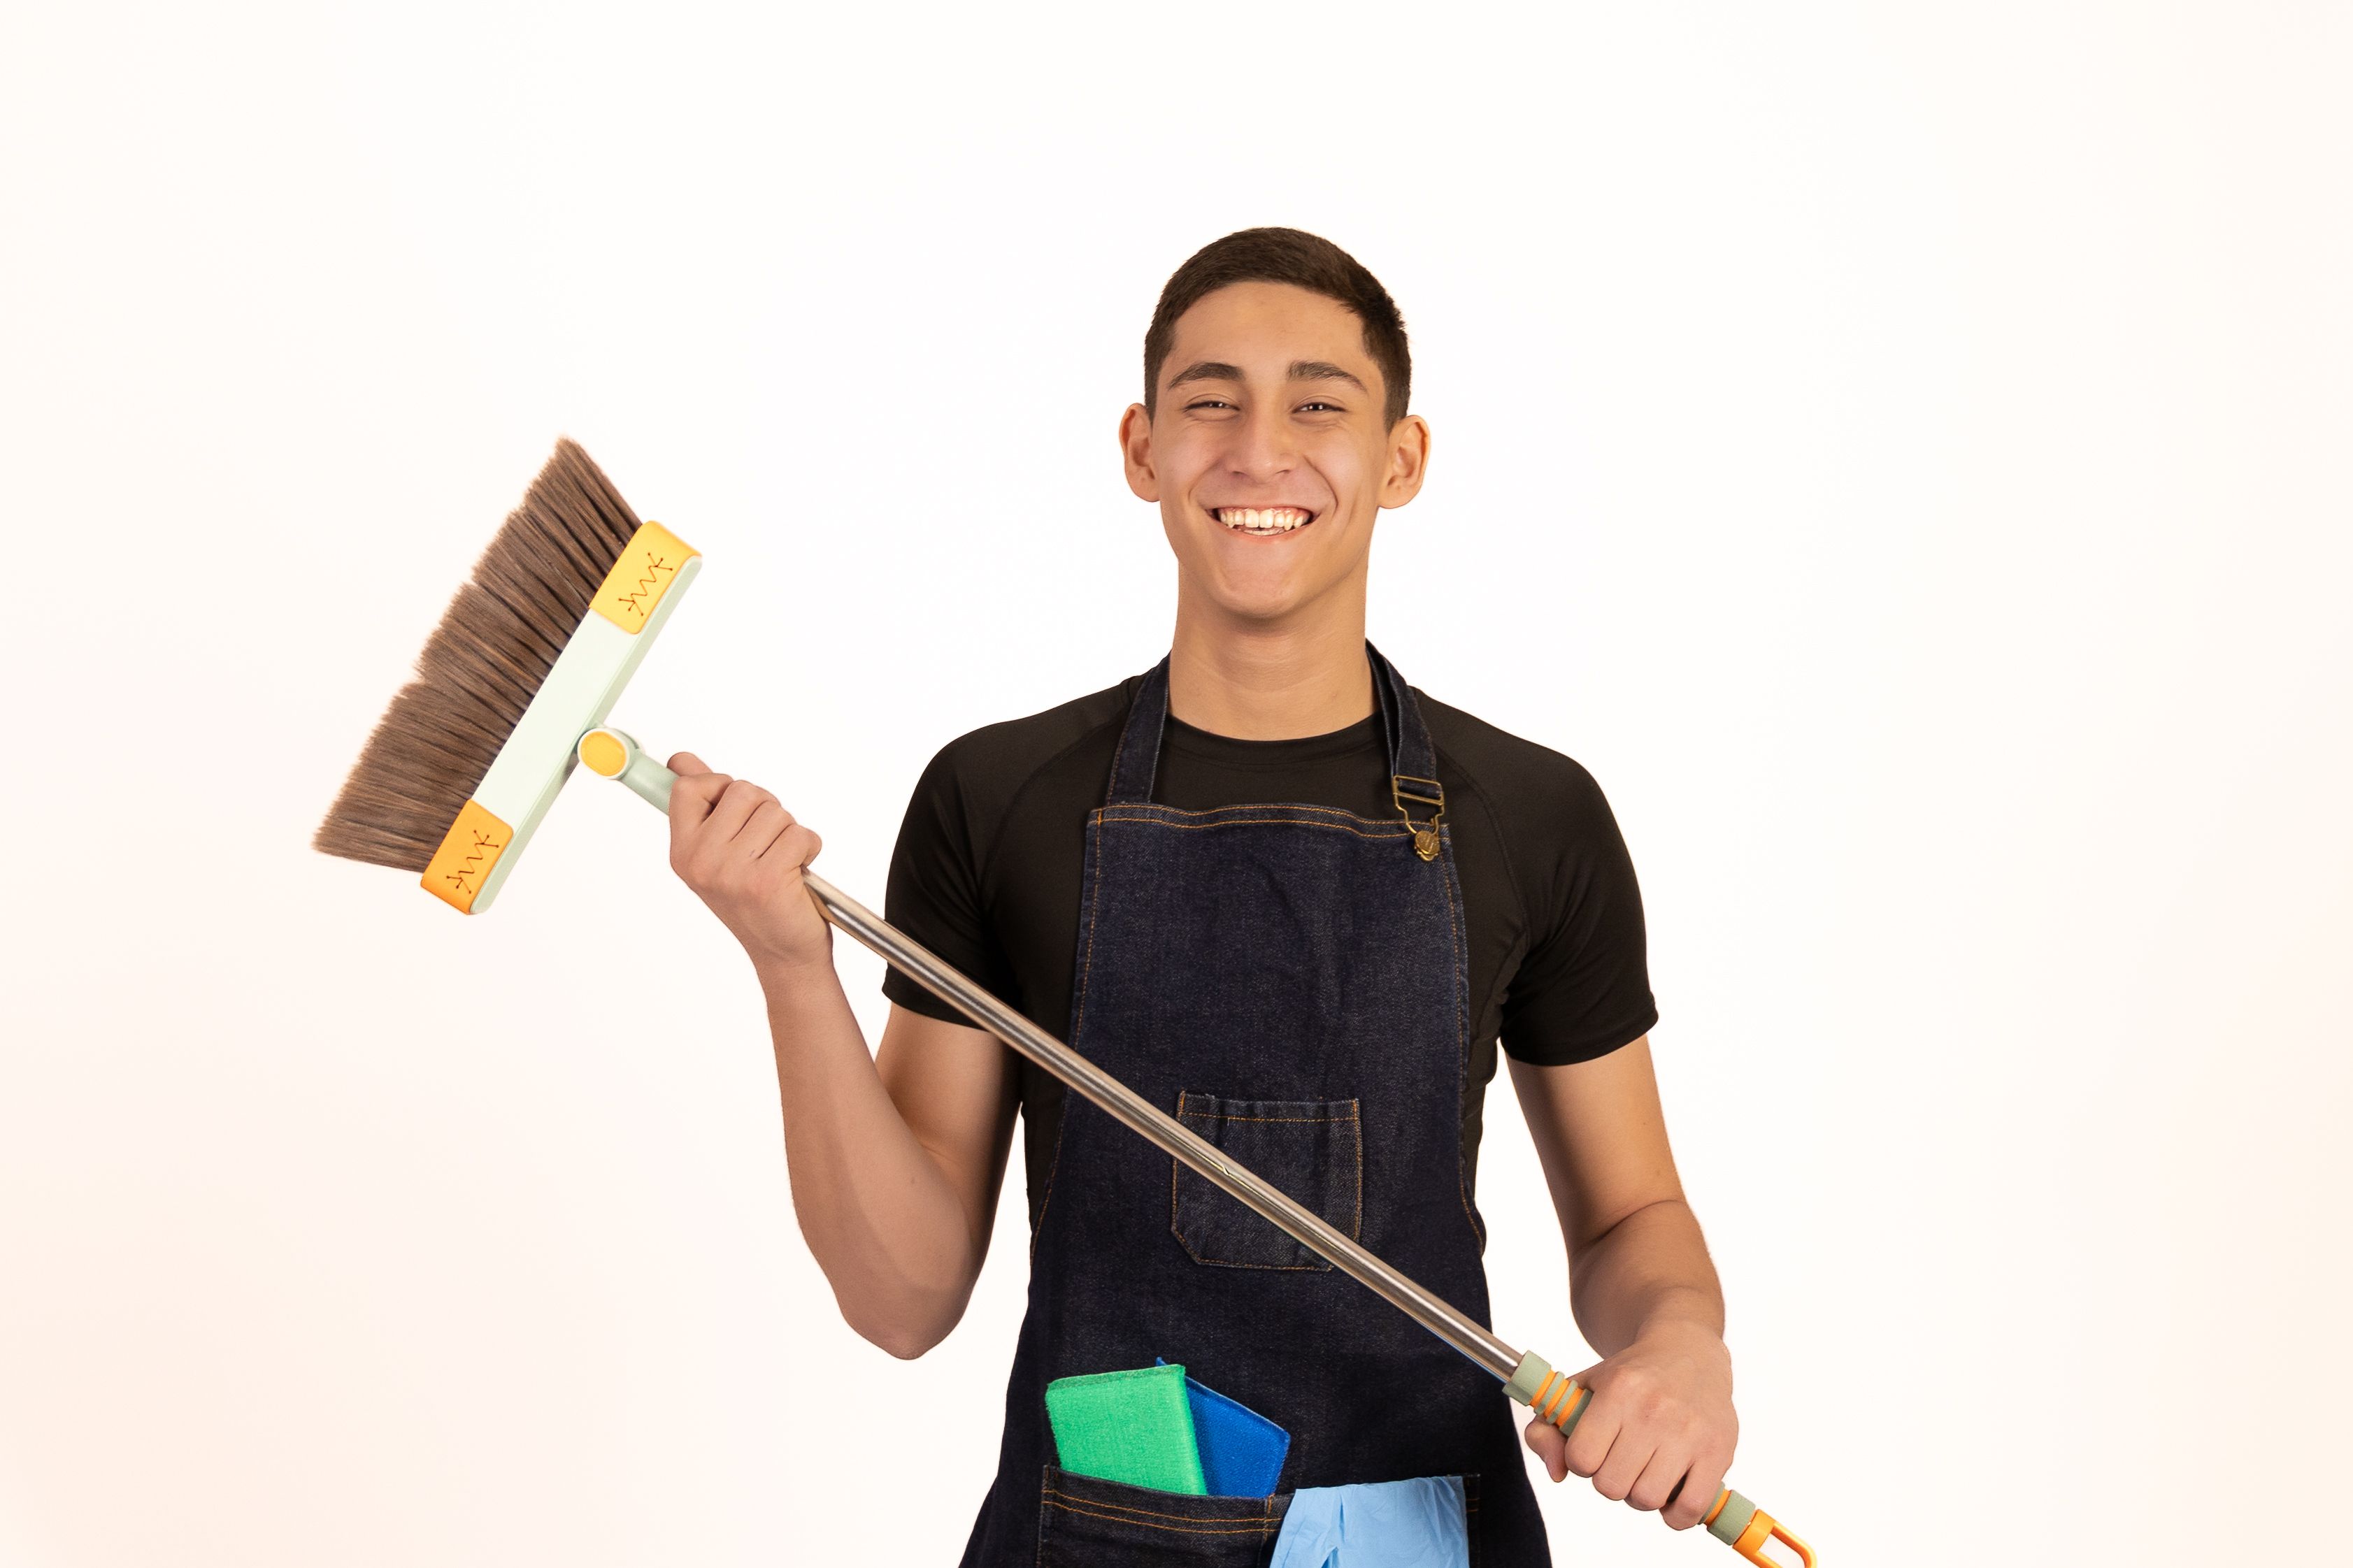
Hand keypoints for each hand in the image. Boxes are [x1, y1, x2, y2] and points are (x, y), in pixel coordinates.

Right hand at [664, 751, 832, 974]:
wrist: (782, 952)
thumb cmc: (754, 897)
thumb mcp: (719, 851)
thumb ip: (703, 803)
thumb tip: (681, 761)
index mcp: (682, 850)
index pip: (687, 787)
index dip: (719, 785)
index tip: (734, 807)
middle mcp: (700, 861)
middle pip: (743, 790)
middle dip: (767, 810)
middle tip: (766, 844)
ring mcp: (731, 872)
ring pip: (776, 811)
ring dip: (789, 832)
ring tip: (781, 861)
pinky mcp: (766, 881)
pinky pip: (800, 834)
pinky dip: (809, 847)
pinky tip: (796, 872)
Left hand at [1523, 1320, 1736, 1531]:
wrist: (1688, 1353)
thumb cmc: (1628, 1377)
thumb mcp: (1580, 1389)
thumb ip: (1546, 1430)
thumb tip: (1557, 1474)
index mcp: (1617, 1390)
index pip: (1581, 1459)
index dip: (1581, 1461)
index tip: (1594, 1448)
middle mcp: (1653, 1410)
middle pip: (1611, 1486)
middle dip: (1610, 1479)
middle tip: (1621, 1460)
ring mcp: (1689, 1432)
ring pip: (1647, 1499)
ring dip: (1641, 1495)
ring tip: (1646, 1471)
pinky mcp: (1718, 1451)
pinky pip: (1688, 1509)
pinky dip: (1675, 1514)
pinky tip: (1671, 1492)